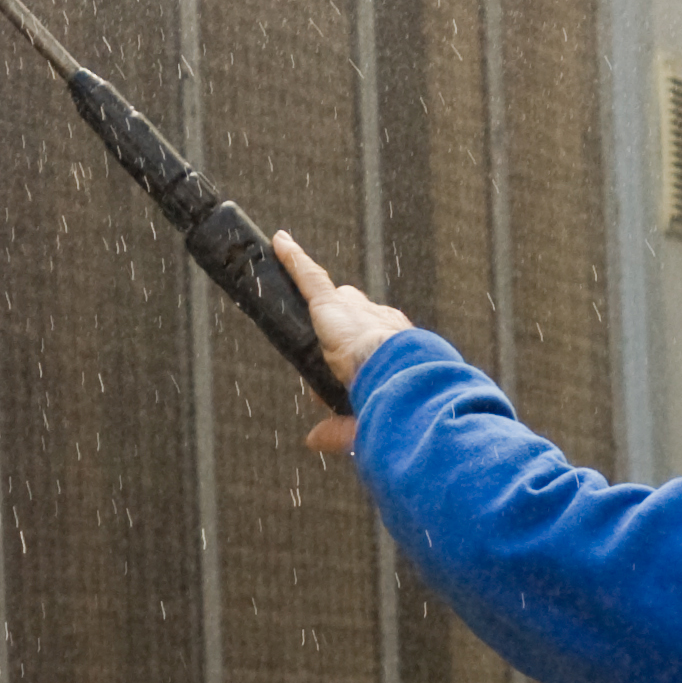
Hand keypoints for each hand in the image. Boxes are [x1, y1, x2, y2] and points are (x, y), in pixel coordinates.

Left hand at [275, 232, 408, 453]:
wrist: (403, 379)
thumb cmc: (398, 405)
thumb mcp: (363, 425)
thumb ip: (338, 431)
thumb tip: (311, 439)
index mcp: (395, 352)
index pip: (370, 349)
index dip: (354, 365)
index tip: (345, 386)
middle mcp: (378, 325)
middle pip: (353, 320)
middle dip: (341, 337)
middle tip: (332, 359)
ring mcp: (354, 312)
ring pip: (334, 299)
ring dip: (317, 297)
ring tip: (291, 274)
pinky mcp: (331, 304)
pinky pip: (308, 276)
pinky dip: (292, 259)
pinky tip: (279, 242)